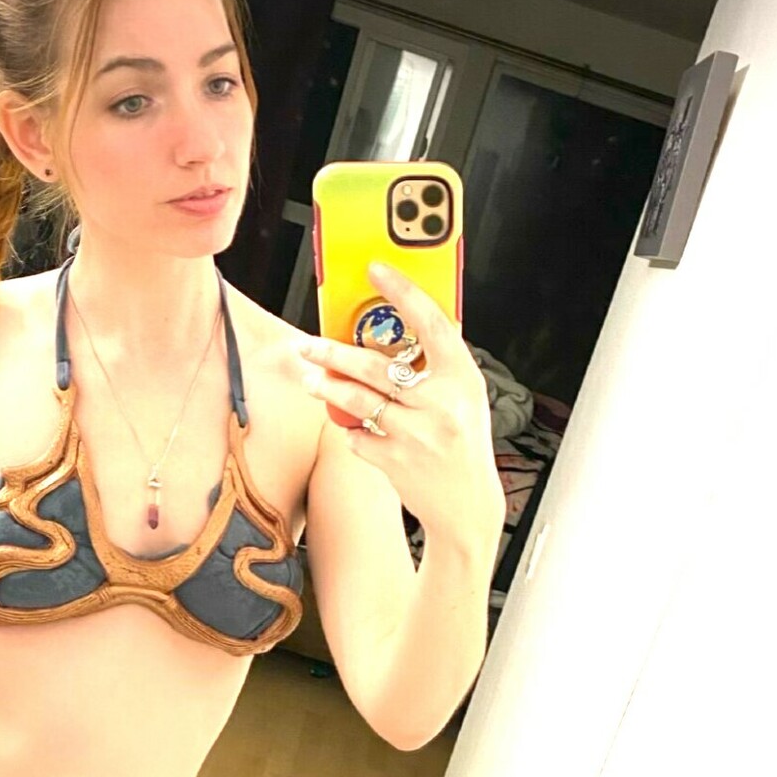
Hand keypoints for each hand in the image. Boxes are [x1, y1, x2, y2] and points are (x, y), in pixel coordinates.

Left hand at [297, 260, 502, 546]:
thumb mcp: (466, 398)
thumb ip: (438, 366)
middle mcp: (441, 404)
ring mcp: (417, 434)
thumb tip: (398, 329)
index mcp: (462, 379)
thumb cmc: (464, 446)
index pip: (432, 322)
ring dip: (328, 388)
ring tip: (311, 379)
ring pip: (358, 401)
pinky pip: (358, 436)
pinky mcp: (395, 462)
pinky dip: (352, 431)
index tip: (377, 269)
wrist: (468, 507)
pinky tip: (354, 428)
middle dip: (334, 353)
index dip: (403, 291)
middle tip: (308, 344)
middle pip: (376, 366)